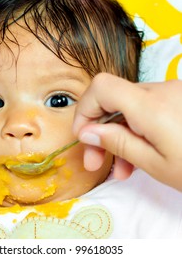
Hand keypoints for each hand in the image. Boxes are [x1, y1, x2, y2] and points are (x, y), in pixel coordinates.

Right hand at [73, 73, 181, 190]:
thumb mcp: (156, 164)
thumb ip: (118, 143)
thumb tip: (87, 131)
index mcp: (151, 106)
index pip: (102, 87)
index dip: (85, 108)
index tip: (82, 134)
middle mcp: (160, 92)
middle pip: (113, 100)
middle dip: (98, 129)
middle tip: (93, 159)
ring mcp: (171, 94)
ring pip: (128, 109)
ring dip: (117, 135)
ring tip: (119, 167)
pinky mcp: (178, 100)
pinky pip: (146, 111)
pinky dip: (135, 131)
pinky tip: (136, 156)